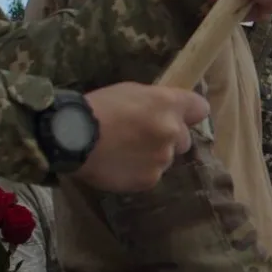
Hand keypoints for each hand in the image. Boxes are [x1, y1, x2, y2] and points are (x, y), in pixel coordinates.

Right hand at [75, 83, 209, 191]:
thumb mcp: (130, 91)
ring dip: (152, 156)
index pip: (200, 108)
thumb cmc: (97, 107)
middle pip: (184, 139)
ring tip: (124, 152)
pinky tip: (119, 165)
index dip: (190, 113)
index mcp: (168, 104)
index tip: (180, 116)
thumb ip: (156, 102)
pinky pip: (151, 175)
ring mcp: (163, 158)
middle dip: (168, 138)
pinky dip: (139, 172)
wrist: (70, 136)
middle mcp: (172, 132)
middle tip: (142, 136)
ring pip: (166, 159)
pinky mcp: (150, 179)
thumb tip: (167, 111)